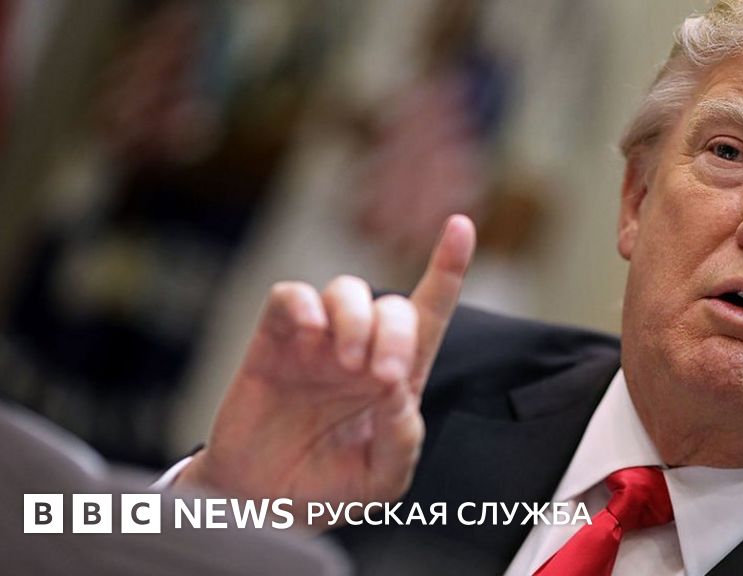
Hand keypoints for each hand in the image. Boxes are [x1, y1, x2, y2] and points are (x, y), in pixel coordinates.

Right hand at [178, 215, 475, 526]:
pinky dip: (303, 304)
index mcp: (396, 377)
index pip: (429, 313)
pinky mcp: (275, 342)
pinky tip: (311, 335)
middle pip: (392, 305)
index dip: (447, 268)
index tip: (461, 227)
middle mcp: (361, 350)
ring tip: (347, 363)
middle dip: (394, 333)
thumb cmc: (326, 488)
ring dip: (355, 319)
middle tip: (381, 376)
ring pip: (346, 290)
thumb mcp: (382, 480)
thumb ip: (402, 441)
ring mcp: (317, 343)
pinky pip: (290, 297)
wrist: (262, 506)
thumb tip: (400, 391)